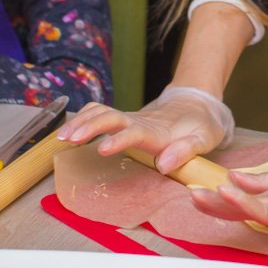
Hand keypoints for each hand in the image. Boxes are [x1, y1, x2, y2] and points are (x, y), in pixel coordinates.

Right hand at [56, 85, 234, 172]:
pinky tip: (68, 129)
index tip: (103, 149)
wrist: (199, 102)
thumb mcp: (205, 138)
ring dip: (82, 121)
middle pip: (111, 117)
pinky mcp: (126, 120)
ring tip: (62, 136)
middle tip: (70, 139)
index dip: (119, 140)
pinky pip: (101, 113)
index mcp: (158, 130)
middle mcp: (140, 121)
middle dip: (90, 126)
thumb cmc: (203, 124)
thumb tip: (163, 164)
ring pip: (102, 112)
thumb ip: (186, 151)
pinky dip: (83, 117)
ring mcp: (131, 119)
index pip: (135, 132)